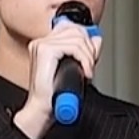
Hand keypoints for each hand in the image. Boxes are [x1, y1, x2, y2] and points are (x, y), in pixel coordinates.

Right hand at [14, 21, 101, 138]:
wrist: (42, 110)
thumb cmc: (55, 95)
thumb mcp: (75, 69)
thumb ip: (85, 52)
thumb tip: (96, 39)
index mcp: (46, 44)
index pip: (73, 28)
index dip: (87, 41)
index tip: (91, 58)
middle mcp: (42, 42)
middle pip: (76, 30)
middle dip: (90, 49)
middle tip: (90, 67)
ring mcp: (42, 45)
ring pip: (78, 38)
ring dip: (89, 57)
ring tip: (87, 72)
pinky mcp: (46, 50)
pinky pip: (74, 47)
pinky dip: (85, 60)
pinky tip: (85, 73)